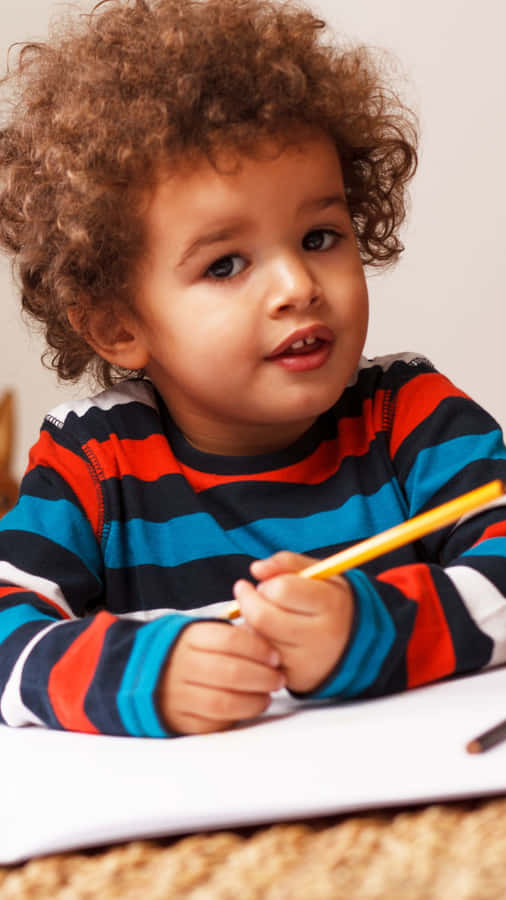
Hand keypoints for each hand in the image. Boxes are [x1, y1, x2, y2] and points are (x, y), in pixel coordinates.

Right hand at [157, 621, 284, 734]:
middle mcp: (181, 665)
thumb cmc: (188, 652)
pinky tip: (247, 709)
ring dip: (253, 701)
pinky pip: (211, 723)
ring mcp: (177, 694)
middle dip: (262, 677)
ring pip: (223, 702)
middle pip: (230, 672)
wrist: (147, 674)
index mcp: (189, 638)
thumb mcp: (202, 634)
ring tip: (266, 696)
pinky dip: (234, 718)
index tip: (275, 657)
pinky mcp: (178, 719)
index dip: (258, 649)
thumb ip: (232, 637)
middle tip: (278, 679)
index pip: (230, 640)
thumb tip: (270, 648)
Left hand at [233, 551, 353, 693]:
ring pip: (258, 638)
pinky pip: (261, 658)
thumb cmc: (333, 604)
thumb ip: (288, 563)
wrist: (357, 646)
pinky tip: (270, 637)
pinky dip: (257, 644)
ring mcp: (307, 661)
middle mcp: (321, 636)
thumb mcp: (321, 575)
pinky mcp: (295, 679)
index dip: (268, 583)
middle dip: (249, 602)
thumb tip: (256, 568)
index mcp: (331, 604)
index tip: (266, 582)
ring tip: (266, 616)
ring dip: (251, 623)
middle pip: (263, 617)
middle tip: (250, 595)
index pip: (281, 590)